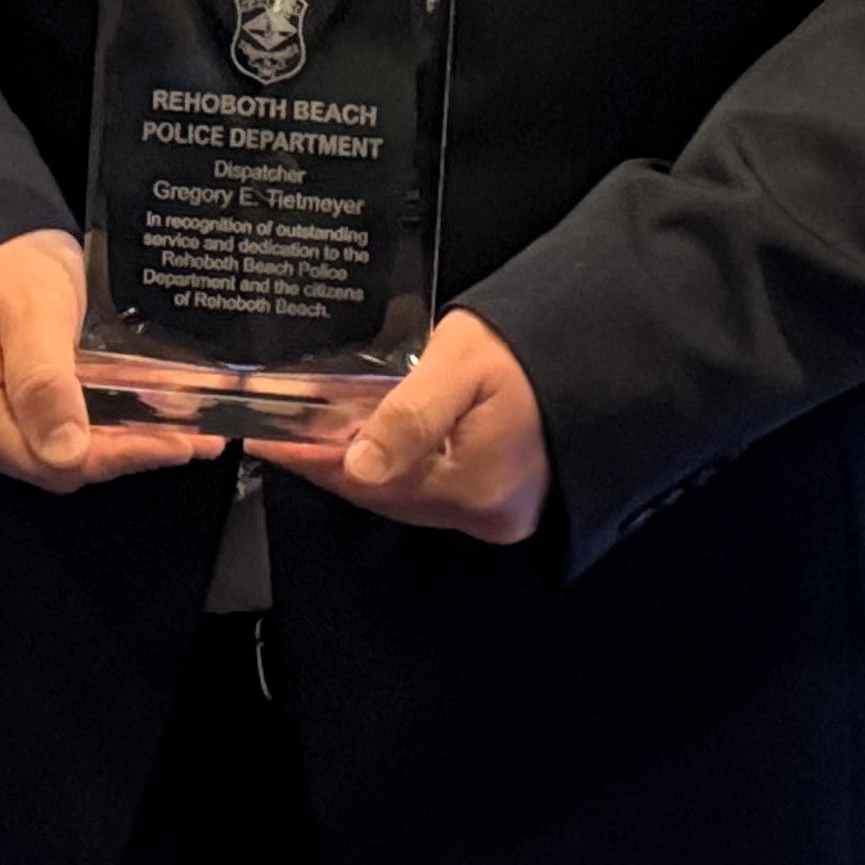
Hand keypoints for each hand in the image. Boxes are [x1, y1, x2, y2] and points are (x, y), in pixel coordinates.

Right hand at [0, 229, 221, 489]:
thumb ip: (44, 380)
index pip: (53, 460)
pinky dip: (110, 430)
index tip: (179, 444)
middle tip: (200, 437)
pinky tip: (153, 420)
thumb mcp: (31, 309)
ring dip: (127, 443)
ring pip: (69, 457)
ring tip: (191, 432)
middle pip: (63, 466)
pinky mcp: (9, 424)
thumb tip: (67, 452)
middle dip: (133, 450)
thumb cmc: (6, 269)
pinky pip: (63, 438)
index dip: (121, 456)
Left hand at [250, 309, 549, 542]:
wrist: (597, 351)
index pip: (373, 483)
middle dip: (330, 462)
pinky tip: (366, 441)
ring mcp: (496, 515)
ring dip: (358, 465)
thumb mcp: (462, 363)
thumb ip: (410, 415)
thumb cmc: (529, 349)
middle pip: (386, 495)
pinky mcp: (501, 503)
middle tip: (280, 429)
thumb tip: (357, 467)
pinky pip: (430, 489)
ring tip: (311, 431)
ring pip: (405, 495)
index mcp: (476, 487)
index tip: (267, 439)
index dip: (314, 460)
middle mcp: (485, 516)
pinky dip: (394, 467)